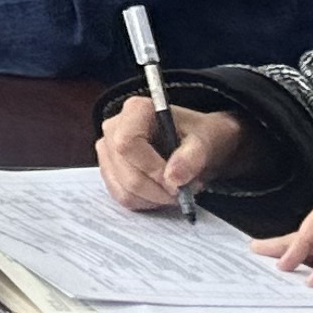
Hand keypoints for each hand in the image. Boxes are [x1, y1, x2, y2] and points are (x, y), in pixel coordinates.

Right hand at [93, 98, 247, 213]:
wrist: (195, 144)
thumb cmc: (199, 136)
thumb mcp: (205, 141)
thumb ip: (192, 157)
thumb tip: (173, 179)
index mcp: (135, 110)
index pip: (127, 143)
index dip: (151, 168)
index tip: (177, 183)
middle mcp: (114, 127)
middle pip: (126, 172)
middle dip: (158, 190)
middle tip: (184, 191)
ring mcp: (107, 150)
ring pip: (123, 189)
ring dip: (155, 198)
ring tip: (176, 189)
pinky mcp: (109, 170)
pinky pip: (122, 196)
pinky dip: (147, 202)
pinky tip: (162, 191)